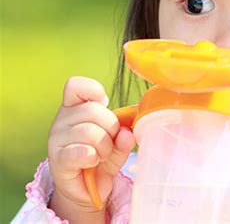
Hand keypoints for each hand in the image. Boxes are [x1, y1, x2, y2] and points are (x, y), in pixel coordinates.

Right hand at [48, 76, 135, 219]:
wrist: (88, 189)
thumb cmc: (101, 157)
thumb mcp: (117, 143)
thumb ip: (124, 136)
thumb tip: (127, 133)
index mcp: (74, 108)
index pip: (75, 85)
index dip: (94, 90)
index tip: (105, 104)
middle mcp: (62, 120)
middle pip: (92, 110)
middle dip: (110, 128)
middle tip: (109, 142)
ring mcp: (57, 139)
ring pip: (90, 132)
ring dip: (105, 147)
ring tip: (102, 155)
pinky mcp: (58, 160)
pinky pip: (81, 152)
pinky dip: (93, 157)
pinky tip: (92, 162)